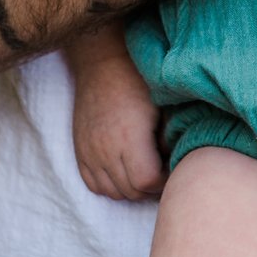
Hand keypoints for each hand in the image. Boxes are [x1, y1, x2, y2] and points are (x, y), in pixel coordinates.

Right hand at [71, 63, 164, 201]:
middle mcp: (106, 149)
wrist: (102, 64)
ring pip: (112, 192)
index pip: (147, 181)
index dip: (165, 180)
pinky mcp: (80, 151)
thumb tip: (175, 161)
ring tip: (144, 172)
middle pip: (131, 191)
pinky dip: (110, 185)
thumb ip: (169, 137)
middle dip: (150, 187)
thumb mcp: (162, 106)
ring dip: (131, 189)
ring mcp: (90, 152)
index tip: (172, 167)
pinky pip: (93, 184)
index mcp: (130, 137)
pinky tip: (124, 172)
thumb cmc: (138, 80)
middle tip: (162, 171)